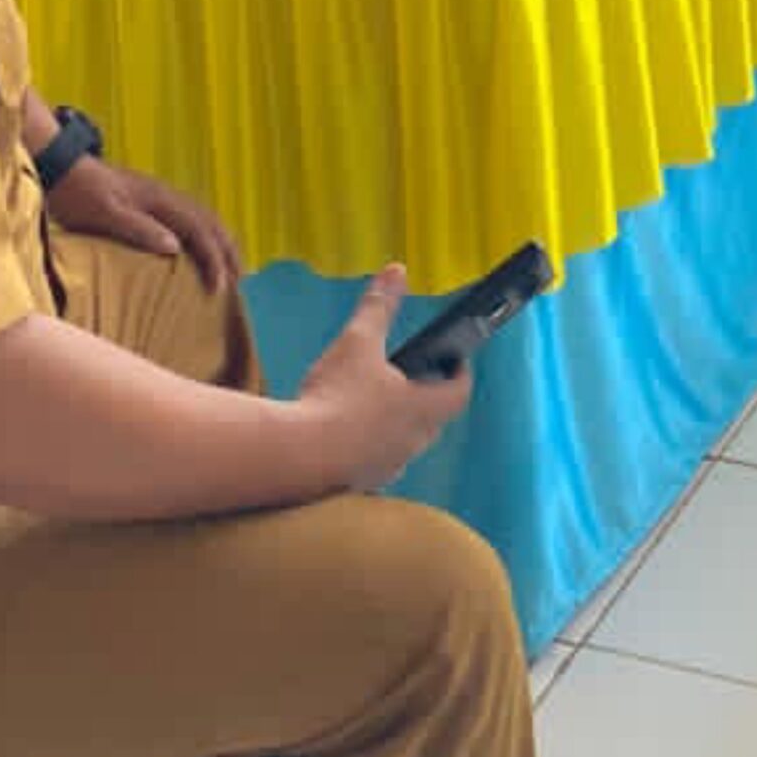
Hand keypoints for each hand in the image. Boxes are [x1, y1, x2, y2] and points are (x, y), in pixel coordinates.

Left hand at [45, 157, 241, 293]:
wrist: (61, 167)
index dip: (214, 260)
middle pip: (210, 221)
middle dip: (228, 250)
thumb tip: (176, 247)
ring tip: (229, 265)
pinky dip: (205, 234)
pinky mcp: (151, 200)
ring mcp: (160, 196)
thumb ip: (139, 228)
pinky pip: (190, 217)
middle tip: (239, 280)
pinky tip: (199, 247)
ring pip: (203, 217)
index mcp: (159, 200)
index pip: (199, 231)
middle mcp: (166, 196)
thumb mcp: (105, 214)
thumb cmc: (78, 194)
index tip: (220, 288)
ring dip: (220, 241)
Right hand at [296, 264, 470, 490]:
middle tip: (409, 374)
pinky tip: (341, 431)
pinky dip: (366, 445)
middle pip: (432, 418)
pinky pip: (372, 462)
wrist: (296, 458)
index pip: (459, 392)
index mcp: (422, 409)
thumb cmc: (336, 398)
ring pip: (402, 442)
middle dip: (424, 395)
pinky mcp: (358, 484)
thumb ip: (378, 307)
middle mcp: (411, 443)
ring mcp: (386, 467)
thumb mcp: (358, 342)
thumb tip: (396, 272)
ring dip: (394, 423)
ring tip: (371, 400)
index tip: (454, 359)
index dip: (459, 373)